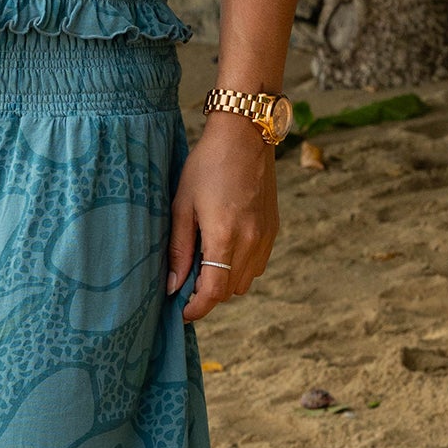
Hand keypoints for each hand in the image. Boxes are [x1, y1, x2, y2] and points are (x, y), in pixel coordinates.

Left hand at [166, 114, 277, 323]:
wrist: (245, 136)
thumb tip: (173, 285)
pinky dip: (241, 267)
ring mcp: (266, 236)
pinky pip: (258, 264)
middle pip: (230, 291)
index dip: (196, 308)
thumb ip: (179, 248)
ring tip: (204, 261)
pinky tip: (224, 248)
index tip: (181, 311)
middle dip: (208, 294)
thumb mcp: (182, 204)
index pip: (214, 292)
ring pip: (246, 281)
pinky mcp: (274, 229)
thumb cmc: (207, 165)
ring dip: (226, 281)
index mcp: (225, 236)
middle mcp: (251, 241)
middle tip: (186, 280)